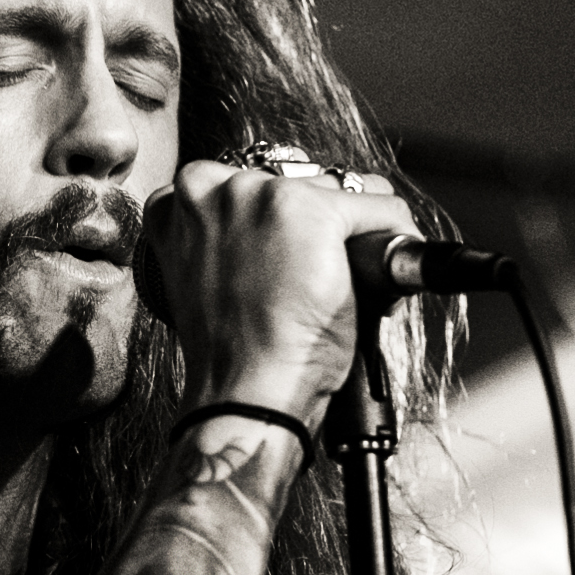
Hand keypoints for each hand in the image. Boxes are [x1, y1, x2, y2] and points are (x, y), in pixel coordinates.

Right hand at [139, 155, 419, 423]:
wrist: (245, 393)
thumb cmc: (232, 351)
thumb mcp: (211, 277)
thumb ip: (231, 237)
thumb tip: (287, 221)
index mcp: (180, 200)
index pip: (255, 183)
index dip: (284, 226)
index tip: (293, 257)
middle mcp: (215, 185)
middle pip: (301, 181)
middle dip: (321, 229)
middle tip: (318, 282)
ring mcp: (261, 193)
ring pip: (343, 192)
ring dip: (354, 237)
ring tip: (343, 288)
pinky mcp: (311, 210)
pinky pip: (381, 208)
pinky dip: (394, 240)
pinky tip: (380, 280)